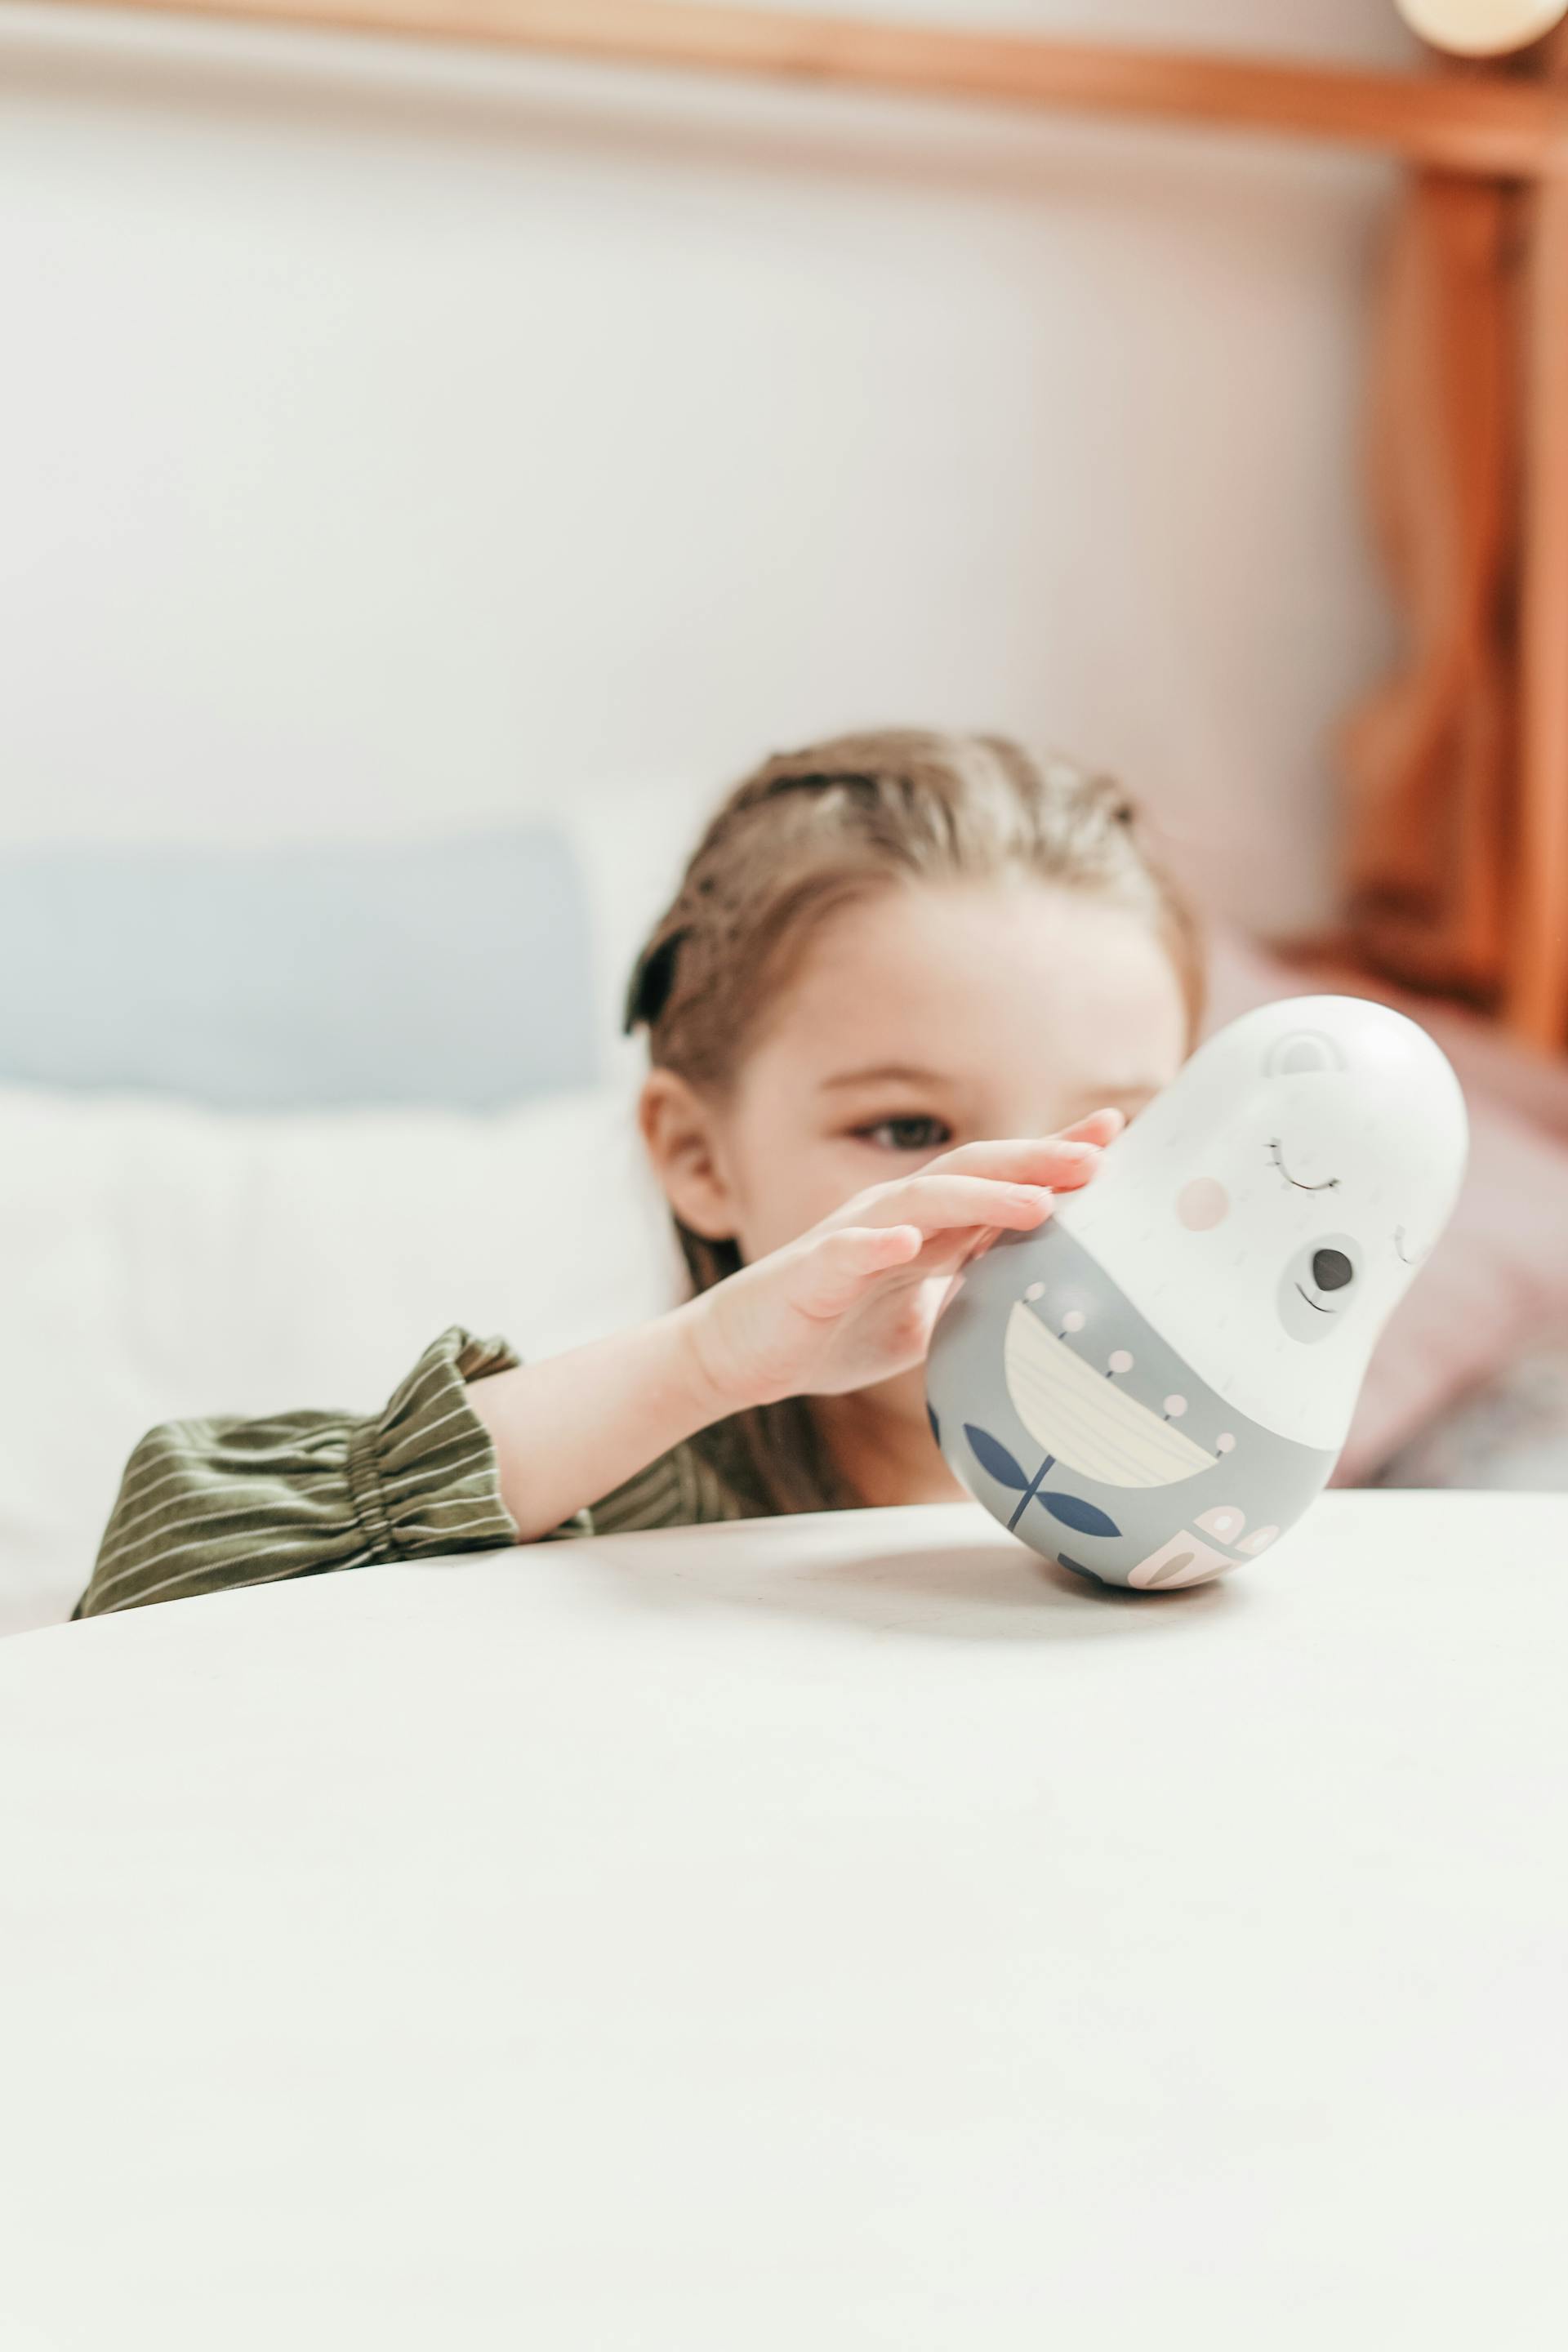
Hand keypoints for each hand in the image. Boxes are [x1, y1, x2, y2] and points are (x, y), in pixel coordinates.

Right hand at [684, 1112, 1123, 1412]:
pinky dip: (875, 1244)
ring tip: (1036, 1203)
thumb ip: (971, 1291)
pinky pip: (844, 1254)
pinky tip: (907, 1243)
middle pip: (970, 1172)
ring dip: (979, 1198)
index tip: (1115, 1134)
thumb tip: (1041, 1296)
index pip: (997, 1179)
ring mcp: (849, 1241)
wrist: (740, 1356)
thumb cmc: (830, 1331)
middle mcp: (892, 1218)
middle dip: (1034, 1161)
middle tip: (1097, 1155)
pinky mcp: (809, 1274)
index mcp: (924, 1227)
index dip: (1052, 1155)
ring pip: (919, 1202)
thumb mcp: (922, 1315)